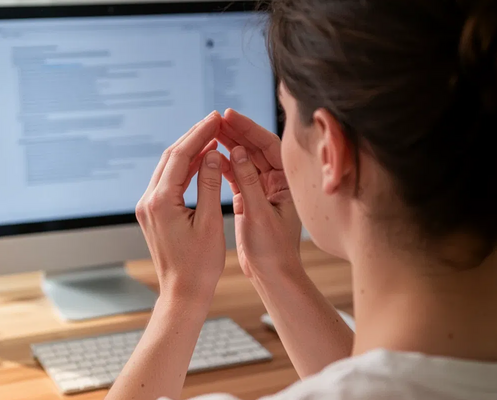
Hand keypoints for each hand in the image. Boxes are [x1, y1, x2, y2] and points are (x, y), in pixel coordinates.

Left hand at [136, 111, 226, 302]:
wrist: (183, 293)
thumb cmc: (200, 265)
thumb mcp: (210, 222)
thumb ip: (209, 185)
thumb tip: (211, 153)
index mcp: (161, 202)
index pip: (179, 156)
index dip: (199, 135)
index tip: (215, 119)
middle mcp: (148, 201)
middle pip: (170, 157)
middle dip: (192, 137)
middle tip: (214, 121)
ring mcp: (147, 208)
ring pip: (167, 168)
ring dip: (188, 151)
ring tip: (211, 136)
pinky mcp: (152, 214)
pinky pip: (167, 183)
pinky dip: (184, 169)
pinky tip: (201, 161)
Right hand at [217, 109, 301, 277]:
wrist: (272, 275)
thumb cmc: (272, 250)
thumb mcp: (259, 214)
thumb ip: (248, 181)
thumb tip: (238, 150)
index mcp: (286, 182)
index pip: (268, 146)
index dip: (249, 128)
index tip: (229, 116)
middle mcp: (277, 182)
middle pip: (255, 148)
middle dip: (236, 132)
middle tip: (215, 117)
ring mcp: (263, 189)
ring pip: (244, 160)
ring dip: (228, 145)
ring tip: (209, 131)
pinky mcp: (250, 199)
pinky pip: (235, 175)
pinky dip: (223, 165)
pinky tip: (210, 155)